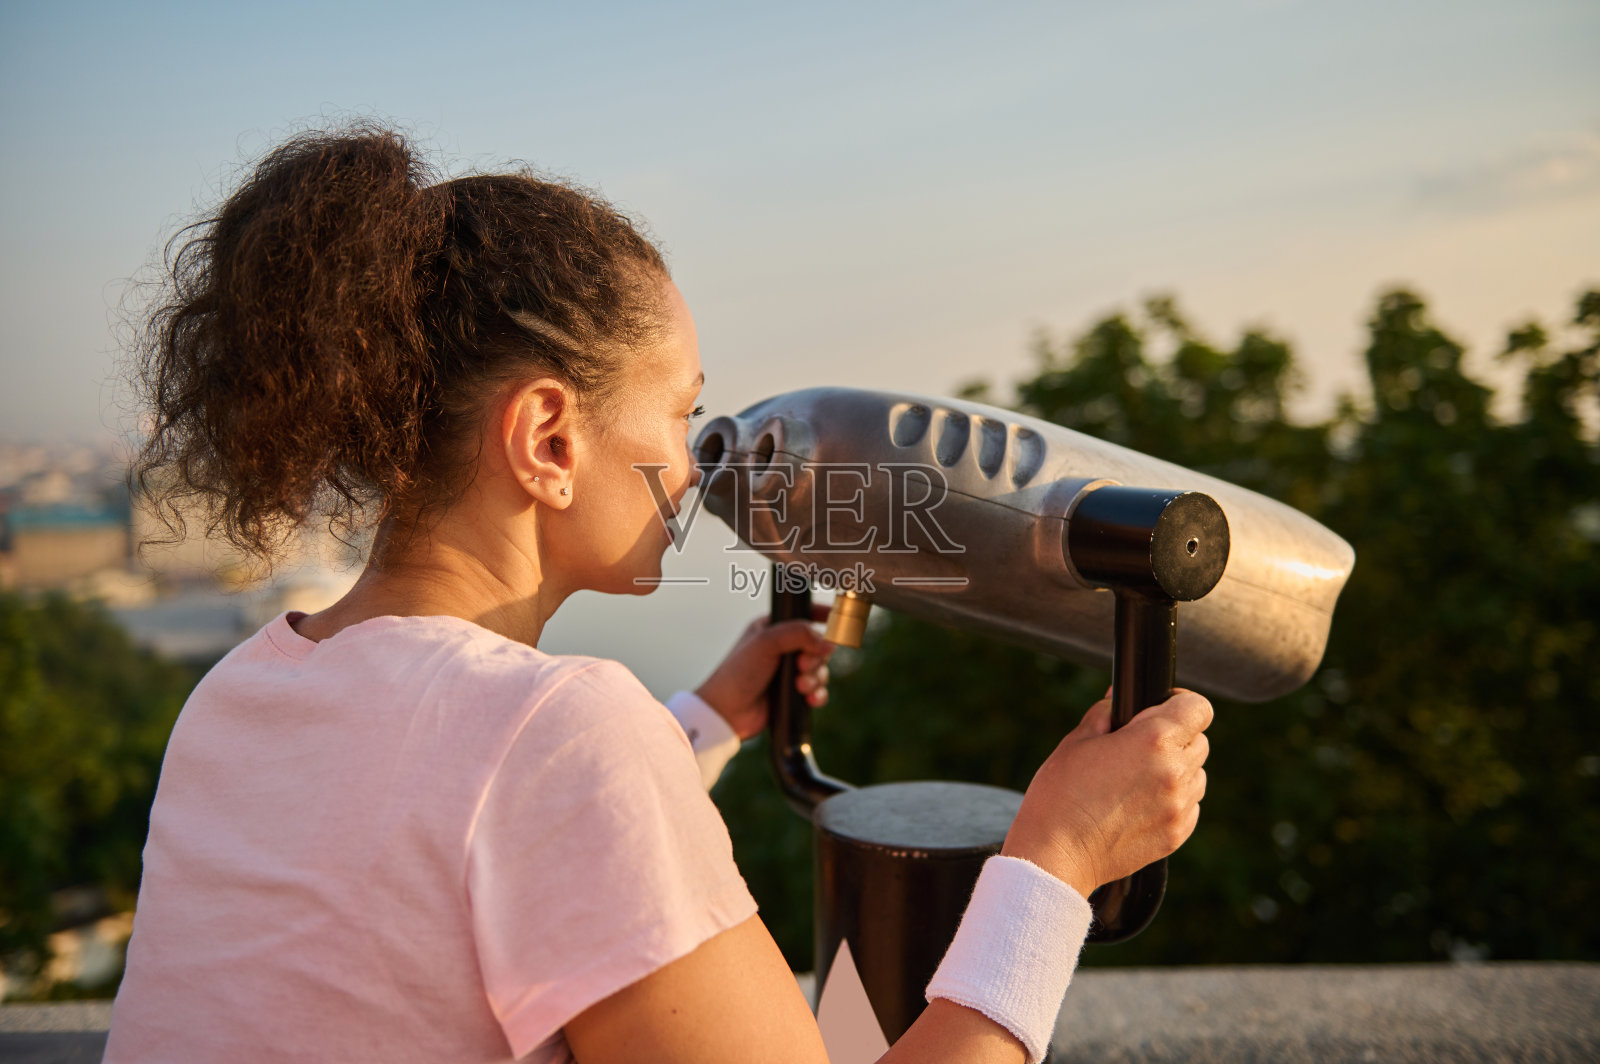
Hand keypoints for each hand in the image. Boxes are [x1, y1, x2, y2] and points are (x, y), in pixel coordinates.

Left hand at [695, 605, 835, 739]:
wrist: (726, 712)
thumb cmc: (737, 673)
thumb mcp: (766, 642)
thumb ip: (799, 634)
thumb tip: (830, 642)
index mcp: (772, 628)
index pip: (804, 614)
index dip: (823, 615)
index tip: (839, 619)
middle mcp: (782, 648)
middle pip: (818, 645)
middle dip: (816, 657)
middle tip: (801, 666)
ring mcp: (788, 672)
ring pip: (820, 669)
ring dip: (815, 678)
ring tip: (800, 686)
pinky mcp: (792, 694)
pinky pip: (818, 690)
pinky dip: (817, 694)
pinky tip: (809, 699)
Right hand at [1002, 688, 1211, 896]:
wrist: (1056, 854)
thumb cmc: (1060, 795)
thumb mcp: (1077, 742)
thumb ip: (1105, 713)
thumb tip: (1119, 699)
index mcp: (1153, 740)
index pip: (1198, 708)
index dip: (1180, 702)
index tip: (1162, 708)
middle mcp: (1174, 772)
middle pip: (1200, 740)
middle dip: (1176, 736)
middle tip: (1141, 745)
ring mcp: (1179, 807)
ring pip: (1197, 774)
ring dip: (1177, 769)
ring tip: (1139, 778)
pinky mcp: (1176, 834)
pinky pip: (1190, 806)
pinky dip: (1173, 799)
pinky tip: (1140, 803)